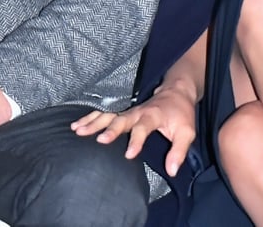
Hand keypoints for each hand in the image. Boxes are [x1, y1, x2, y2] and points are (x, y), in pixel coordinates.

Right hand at [71, 85, 196, 176]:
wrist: (175, 92)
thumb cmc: (180, 114)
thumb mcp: (187, 132)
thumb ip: (179, 151)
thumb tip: (171, 170)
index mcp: (153, 115)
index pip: (143, 127)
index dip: (136, 140)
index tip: (128, 154)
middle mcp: (137, 111)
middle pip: (121, 119)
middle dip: (109, 129)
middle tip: (98, 139)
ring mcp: (128, 110)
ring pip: (108, 114)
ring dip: (93, 121)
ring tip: (77, 130)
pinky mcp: (122, 111)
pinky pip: (103, 113)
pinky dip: (89, 117)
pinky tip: (76, 124)